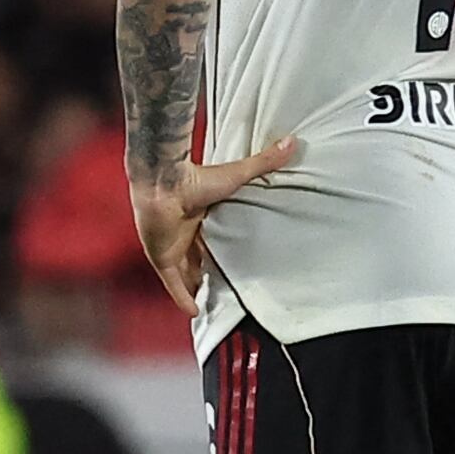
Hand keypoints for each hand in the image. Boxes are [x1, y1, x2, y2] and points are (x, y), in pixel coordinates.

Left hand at [132, 135, 299, 314]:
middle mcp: (185, 232)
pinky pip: (173, 283)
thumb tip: (292, 141)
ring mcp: (172, 246)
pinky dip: (183, 297)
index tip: (239, 258)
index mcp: (200, 214)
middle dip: (211, 270)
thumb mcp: (236, 174)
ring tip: (216, 301)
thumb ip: (263, 162)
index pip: (213, 235)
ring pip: (186, 273)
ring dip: (198, 286)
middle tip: (230, 285)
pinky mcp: (162, 258)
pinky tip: (195, 312)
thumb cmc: (196, 177)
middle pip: (200, 256)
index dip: (224, 247)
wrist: (163, 184)